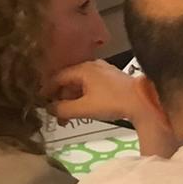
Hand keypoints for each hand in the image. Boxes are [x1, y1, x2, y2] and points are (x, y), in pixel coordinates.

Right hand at [50, 60, 176, 156]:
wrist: (143, 101)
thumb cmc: (113, 102)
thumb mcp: (84, 108)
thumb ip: (63, 109)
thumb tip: (48, 109)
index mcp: (82, 68)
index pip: (57, 77)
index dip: (46, 90)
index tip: (39, 103)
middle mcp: (91, 65)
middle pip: (68, 81)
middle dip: (60, 99)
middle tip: (56, 116)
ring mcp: (102, 70)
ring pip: (79, 84)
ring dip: (71, 100)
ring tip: (68, 118)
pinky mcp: (111, 78)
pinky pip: (90, 85)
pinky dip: (83, 97)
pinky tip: (83, 110)